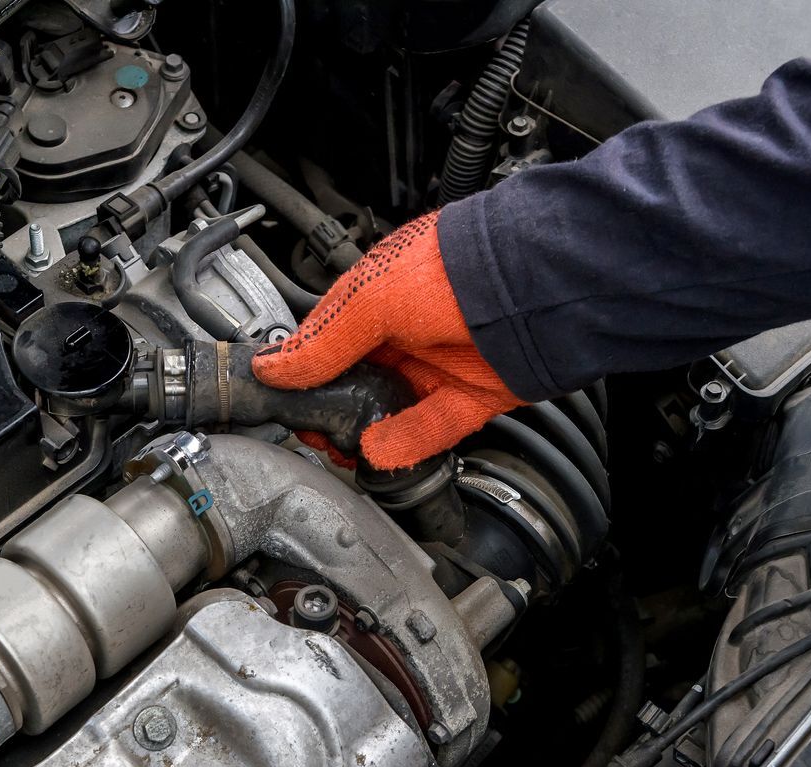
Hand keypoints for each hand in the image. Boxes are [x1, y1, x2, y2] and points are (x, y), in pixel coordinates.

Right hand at [254, 212, 524, 470]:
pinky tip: (380, 453)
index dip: (302, 369)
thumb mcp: (370, 297)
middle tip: (311, 431)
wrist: (536, 286)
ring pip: (390, 410)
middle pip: (357, 380)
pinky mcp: (472, 396)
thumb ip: (323, 339)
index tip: (281, 397)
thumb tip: (274, 368)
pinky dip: (406, 444)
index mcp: (379, 293)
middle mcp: (409, 328)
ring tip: (341, 450)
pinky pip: (432, 429)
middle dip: (331, 409)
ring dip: (363, 433)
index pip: (327, 338)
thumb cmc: (457, 268)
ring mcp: (441, 363)